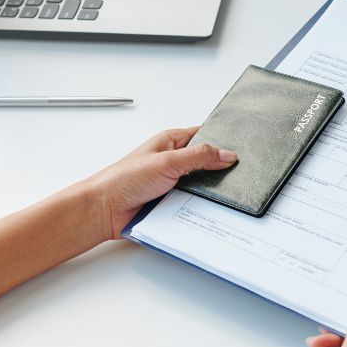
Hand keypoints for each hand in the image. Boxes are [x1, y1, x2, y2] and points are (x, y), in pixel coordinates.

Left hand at [85, 127, 236, 239]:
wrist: (105, 210)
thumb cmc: (124, 179)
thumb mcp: (167, 161)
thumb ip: (199, 157)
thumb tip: (227, 154)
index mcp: (171, 142)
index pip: (204, 136)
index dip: (221, 140)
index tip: (242, 146)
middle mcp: (173, 161)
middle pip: (206, 163)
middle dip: (218, 170)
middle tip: (238, 174)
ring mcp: (173, 184)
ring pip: (201, 186)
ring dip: (208, 192)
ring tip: (223, 194)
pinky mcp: (171, 204)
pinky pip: (192, 205)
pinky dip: (199, 208)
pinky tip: (209, 210)